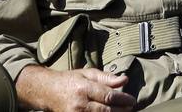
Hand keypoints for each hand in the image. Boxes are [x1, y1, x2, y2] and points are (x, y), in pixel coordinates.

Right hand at [16, 67, 133, 111]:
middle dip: (121, 110)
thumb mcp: (87, 74)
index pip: (108, 96)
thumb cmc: (70, 80)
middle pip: (106, 111)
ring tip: (122, 111)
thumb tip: (124, 80)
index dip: (123, 99)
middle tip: (130, 107)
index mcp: (84, 88)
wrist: (48, 92)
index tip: (132, 100)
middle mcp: (80, 104)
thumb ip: (106, 78)